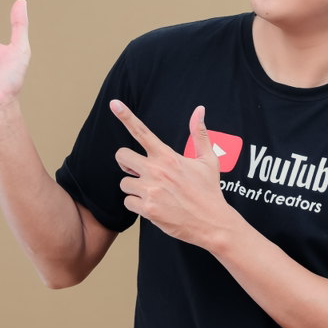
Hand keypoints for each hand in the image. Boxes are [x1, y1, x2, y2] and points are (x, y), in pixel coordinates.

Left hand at [111, 101, 238, 246]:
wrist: (212, 222)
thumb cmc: (209, 191)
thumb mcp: (208, 160)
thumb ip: (199, 134)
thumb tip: (199, 110)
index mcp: (168, 157)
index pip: (142, 132)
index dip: (126, 117)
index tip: (115, 104)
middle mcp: (156, 171)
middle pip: (121, 156)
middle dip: (127, 163)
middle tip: (139, 171)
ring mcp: (150, 190)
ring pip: (124, 183)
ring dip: (135, 188)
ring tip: (155, 193)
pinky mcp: (147, 209)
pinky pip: (128, 202)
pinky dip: (137, 205)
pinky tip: (154, 206)